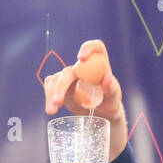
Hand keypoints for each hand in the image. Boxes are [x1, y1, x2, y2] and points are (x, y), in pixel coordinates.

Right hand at [43, 39, 128, 162]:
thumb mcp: (114, 97)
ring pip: (56, 79)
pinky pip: (50, 86)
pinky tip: (51, 108)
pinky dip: (48, 97)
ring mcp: (70, 76)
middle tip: (59, 101)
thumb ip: (111, 88)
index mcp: (99, 64)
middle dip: (62, 85)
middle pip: (69, 70)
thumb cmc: (110, 102)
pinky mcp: (60, 86)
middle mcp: (83, 67)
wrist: (101, 114)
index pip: (96, 47)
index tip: (81, 58)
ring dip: (52, 93)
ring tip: (52, 110)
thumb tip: (106, 78)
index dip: (88, 49)